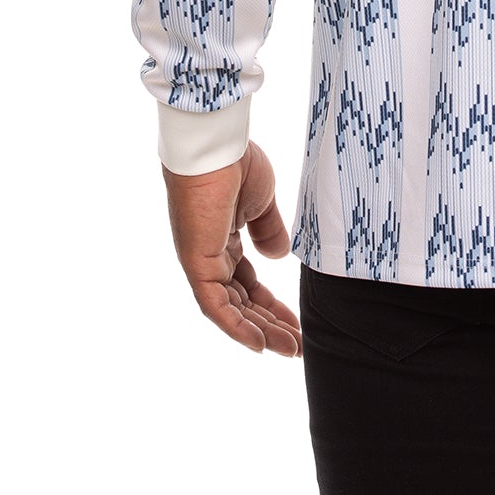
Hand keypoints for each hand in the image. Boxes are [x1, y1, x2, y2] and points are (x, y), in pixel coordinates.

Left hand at [162, 140, 300, 356]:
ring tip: (289, 349)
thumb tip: (277, 255)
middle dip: (269, 325)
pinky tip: (259, 344)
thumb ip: (269, 229)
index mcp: (222, 241)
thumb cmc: (236, 162)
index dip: (270, 305)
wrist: (215, 146)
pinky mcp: (197, 265)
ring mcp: (202, 263)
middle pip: (242, 302)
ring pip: (231, 310)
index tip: (295, 322)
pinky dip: (236, 327)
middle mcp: (209, 257)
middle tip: (296, 346)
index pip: (247, 283)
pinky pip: (215, 306)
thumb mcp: (262, 200)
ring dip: (260, 332)